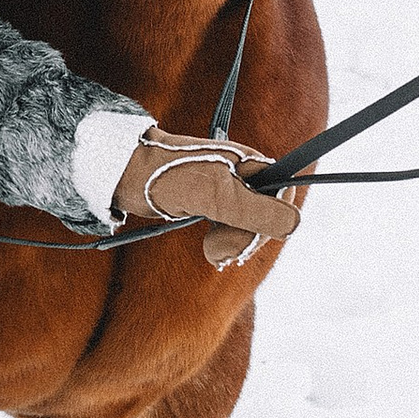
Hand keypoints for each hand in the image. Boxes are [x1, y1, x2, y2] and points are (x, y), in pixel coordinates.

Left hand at [114, 130, 300, 268]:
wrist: (124, 175)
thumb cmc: (165, 177)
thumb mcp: (214, 195)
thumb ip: (254, 210)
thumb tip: (294, 224)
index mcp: (250, 163)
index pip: (283, 198)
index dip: (270, 224)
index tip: (243, 239)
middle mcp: (243, 174)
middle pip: (268, 216)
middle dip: (246, 239)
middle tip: (217, 253)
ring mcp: (228, 190)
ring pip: (250, 226)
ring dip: (234, 245)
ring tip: (211, 254)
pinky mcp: (212, 204)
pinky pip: (232, 228)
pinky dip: (224, 243)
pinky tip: (211, 252)